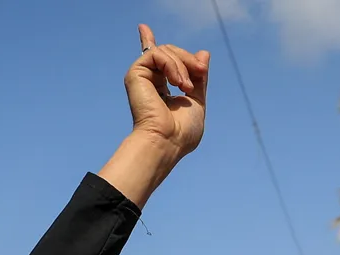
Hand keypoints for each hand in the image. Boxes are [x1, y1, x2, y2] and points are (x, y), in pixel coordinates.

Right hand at [126, 25, 208, 161]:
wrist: (166, 142)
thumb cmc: (181, 131)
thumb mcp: (197, 101)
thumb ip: (199, 78)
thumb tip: (203, 53)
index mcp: (160, 89)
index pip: (157, 60)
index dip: (149, 42)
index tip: (143, 28)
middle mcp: (149, 81)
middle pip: (171, 53)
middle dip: (189, 61)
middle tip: (199, 73)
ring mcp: (141, 76)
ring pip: (166, 51)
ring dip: (183, 66)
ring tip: (186, 87)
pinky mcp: (135, 73)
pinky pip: (157, 54)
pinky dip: (172, 65)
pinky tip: (178, 83)